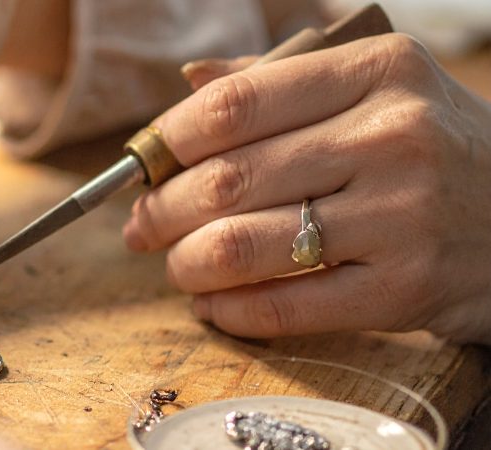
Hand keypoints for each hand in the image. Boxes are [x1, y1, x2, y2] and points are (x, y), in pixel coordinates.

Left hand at [123, 34, 490, 344]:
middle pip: (227, 178)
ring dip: (186, 263)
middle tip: (143, 225)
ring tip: (178, 265)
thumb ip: (280, 80)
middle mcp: (393, 136)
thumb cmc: (431, 147)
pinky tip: (214, 305)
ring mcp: (403, 216)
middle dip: (162, 210)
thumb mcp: (377, 89)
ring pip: (241, 244)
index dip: (167, 141)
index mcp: (377, 71)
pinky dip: (228, 311)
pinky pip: (282, 306)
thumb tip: (190, 82)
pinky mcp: (405, 289)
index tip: (144, 164)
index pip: (235, 105)